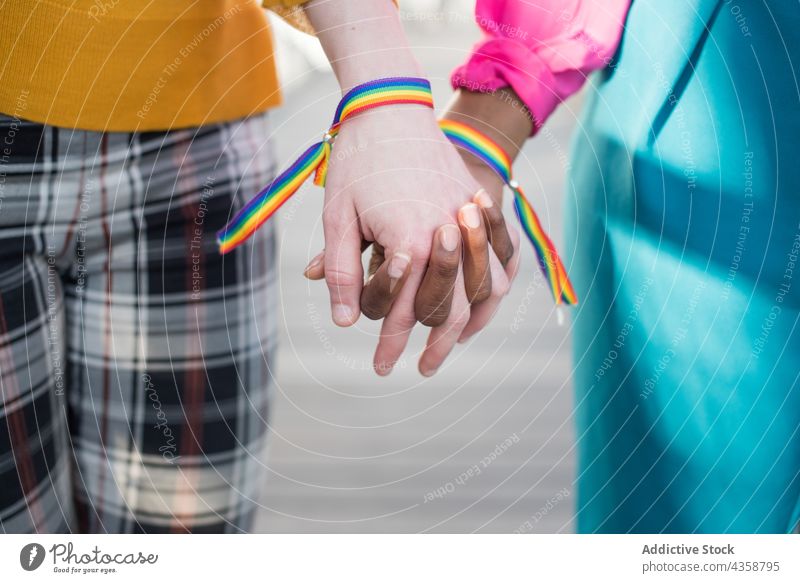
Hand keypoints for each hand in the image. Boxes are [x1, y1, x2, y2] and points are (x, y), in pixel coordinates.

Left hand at [319, 104, 487, 373]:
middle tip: (419, 369)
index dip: (391, 345)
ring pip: (483, 293)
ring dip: (468, 325)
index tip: (381, 367)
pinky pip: (500, 263)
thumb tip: (345, 322)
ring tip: (450, 348)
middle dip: (431, 347)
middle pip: (449, 311)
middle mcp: (446, 236)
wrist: (391, 106)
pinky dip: (492, 291)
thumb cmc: (357, 161)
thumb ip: (339, 270)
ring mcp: (468, 222)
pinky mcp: (479, 210)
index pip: (403, 311)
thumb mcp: (338, 216)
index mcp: (409, 239)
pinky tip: (478, 308)